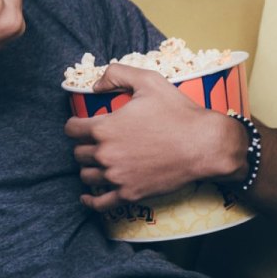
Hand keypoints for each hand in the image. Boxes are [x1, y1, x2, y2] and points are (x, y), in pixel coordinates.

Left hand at [64, 63, 246, 211]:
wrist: (205, 145)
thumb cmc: (178, 112)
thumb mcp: (149, 81)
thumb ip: (117, 74)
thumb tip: (95, 86)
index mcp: (105, 127)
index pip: (71, 130)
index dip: (75, 125)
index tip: (80, 126)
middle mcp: (105, 154)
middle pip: (78, 153)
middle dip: (84, 146)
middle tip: (95, 143)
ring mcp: (117, 176)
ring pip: (86, 176)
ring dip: (89, 168)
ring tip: (97, 163)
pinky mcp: (130, 194)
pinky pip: (99, 203)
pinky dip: (90, 200)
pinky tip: (87, 196)